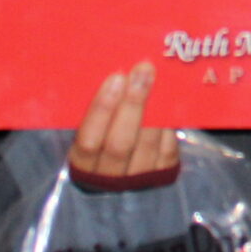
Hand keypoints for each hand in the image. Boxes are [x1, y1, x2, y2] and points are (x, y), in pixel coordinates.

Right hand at [69, 63, 180, 180]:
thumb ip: (97, 109)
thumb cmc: (103, 135)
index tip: (116, 77)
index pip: (88, 141)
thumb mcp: (90, 128)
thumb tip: (115, 72)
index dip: (101, 109)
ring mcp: (136, 180)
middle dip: (132, 104)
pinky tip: (168, 102)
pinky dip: (167, 125)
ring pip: (145, 146)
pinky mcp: (162, 175)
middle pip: (119, 144)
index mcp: (82, 164)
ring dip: (153, 110)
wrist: (125, 168)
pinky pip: (167, 150)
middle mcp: (108, 178)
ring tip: (157, 80)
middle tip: (142, 71)